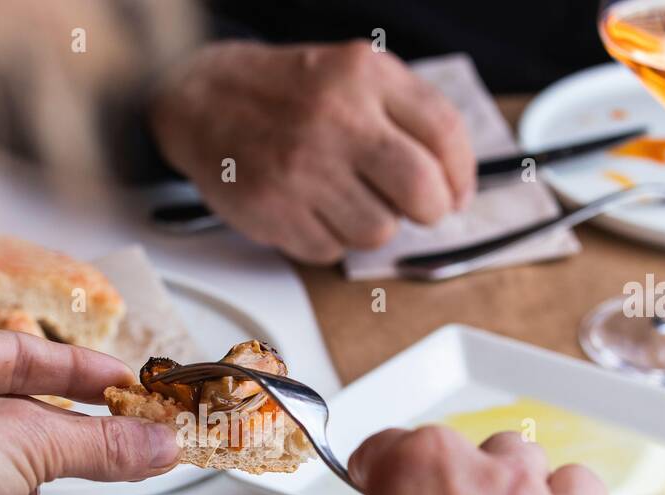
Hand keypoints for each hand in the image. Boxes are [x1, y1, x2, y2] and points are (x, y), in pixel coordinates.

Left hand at [0, 321, 177, 494]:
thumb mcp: (26, 443)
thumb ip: (99, 442)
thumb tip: (160, 444)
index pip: (16, 352)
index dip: (77, 370)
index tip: (124, 385)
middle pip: (8, 408)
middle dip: (54, 437)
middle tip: (115, 442)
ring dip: (16, 480)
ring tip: (18, 494)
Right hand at [149, 40, 474, 263]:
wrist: (203, 99)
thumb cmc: (288, 94)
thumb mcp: (354, 74)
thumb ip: (409, 114)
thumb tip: (455, 184)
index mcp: (364, 75)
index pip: (444, 135)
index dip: (461, 176)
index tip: (455, 193)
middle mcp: (335, 119)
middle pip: (422, 192)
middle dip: (429, 211)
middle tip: (415, 209)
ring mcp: (301, 167)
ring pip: (378, 231)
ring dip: (371, 225)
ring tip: (345, 199)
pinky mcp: (273, 209)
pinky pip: (330, 250)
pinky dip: (328, 238)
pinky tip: (310, 208)